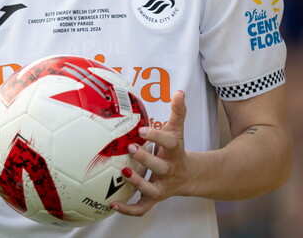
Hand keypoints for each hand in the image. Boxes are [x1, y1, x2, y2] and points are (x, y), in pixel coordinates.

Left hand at [112, 90, 189, 215]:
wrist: (189, 176)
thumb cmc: (177, 150)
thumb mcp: (178, 131)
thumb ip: (177, 112)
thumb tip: (179, 92)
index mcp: (175, 153)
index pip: (169, 144)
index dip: (156, 137)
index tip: (142, 129)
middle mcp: (169, 171)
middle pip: (160, 167)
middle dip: (146, 159)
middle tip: (130, 147)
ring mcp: (162, 186)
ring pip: (152, 190)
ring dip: (138, 183)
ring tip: (123, 172)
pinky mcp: (155, 198)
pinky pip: (143, 208)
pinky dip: (129, 210)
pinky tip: (113, 205)